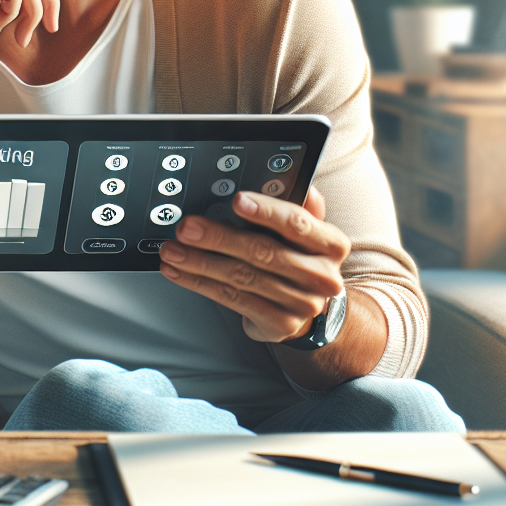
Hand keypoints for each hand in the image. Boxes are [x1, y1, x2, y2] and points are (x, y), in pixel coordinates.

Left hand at [159, 188, 349, 342]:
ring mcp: (301, 303)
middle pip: (263, 252)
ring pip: (242, 277)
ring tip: (173, 249)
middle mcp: (321, 276)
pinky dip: (201, 284)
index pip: (297, 224)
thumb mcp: (310, 231)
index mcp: (332, 244)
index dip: (266, 211)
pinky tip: (181, 272)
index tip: (236, 201)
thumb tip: (294, 182)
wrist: (312, 308)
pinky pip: (233, 300)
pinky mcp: (278, 323)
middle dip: (219, 238)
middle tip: (187, 227)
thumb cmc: (303, 258)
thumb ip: (300, 208)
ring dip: (201, 262)